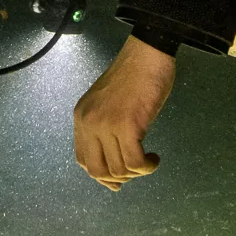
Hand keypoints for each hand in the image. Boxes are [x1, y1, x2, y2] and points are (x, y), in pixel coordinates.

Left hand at [73, 36, 174, 190]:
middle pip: (97, 170)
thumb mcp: (109, 103)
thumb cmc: (134, 75)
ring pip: (118, 168)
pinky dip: (147, 167)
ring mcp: (106, 124)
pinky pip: (135, 162)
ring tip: (150, 161)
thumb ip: (105, 127)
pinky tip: (154, 159)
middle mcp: (88, 122)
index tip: (118, 181)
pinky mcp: (126, 125)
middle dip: (119, 178)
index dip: (100, 176)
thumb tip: (115, 160)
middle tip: (137, 171)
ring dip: (137, 172)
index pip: (83, 159)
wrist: (147, 54)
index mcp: (81, 117)